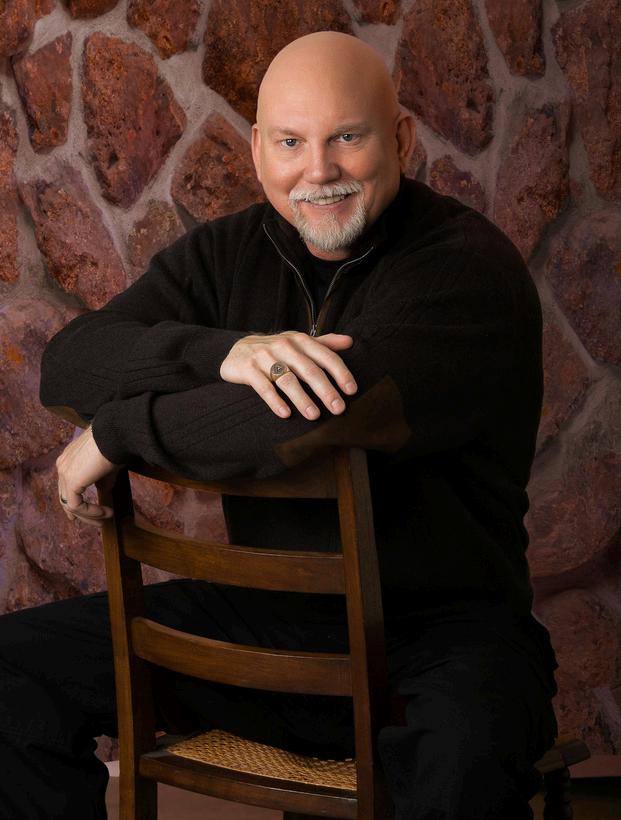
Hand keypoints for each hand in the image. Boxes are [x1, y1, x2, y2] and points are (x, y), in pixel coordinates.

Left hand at [56, 426, 120, 526]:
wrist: (115, 435)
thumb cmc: (115, 445)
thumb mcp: (107, 467)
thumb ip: (102, 481)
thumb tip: (104, 494)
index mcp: (68, 459)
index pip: (66, 485)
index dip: (73, 502)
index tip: (81, 515)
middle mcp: (62, 465)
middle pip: (65, 497)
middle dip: (81, 513)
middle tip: (98, 523)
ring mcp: (64, 473)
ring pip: (70, 504)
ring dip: (90, 515)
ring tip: (107, 518)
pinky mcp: (71, 481)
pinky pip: (77, 505)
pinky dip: (92, 512)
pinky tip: (106, 512)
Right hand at [220, 331, 357, 418]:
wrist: (238, 350)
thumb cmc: (276, 350)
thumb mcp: (298, 343)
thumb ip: (324, 343)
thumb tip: (350, 342)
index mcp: (300, 341)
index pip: (325, 357)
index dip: (340, 373)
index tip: (351, 391)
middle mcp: (284, 346)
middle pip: (309, 370)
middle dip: (325, 390)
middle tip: (338, 408)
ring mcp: (264, 356)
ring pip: (287, 379)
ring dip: (302, 398)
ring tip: (314, 415)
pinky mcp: (247, 369)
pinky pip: (263, 387)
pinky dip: (275, 401)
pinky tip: (286, 414)